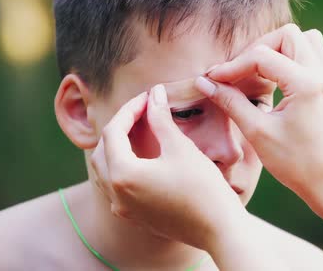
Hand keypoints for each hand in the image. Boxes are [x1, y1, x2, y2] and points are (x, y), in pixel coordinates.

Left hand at [89, 85, 246, 249]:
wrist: (219, 229)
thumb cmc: (203, 187)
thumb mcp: (180, 147)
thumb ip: (161, 118)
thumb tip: (154, 94)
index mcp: (123, 174)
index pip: (114, 132)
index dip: (130, 109)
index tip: (149, 97)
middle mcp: (115, 194)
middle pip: (103, 150)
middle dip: (120, 126)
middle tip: (143, 110)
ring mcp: (123, 208)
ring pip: (105, 170)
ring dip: (117, 147)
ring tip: (138, 130)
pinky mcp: (135, 216)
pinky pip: (115, 187)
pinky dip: (122, 167)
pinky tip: (139, 158)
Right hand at [195, 24, 322, 213]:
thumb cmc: (293, 163)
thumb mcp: (257, 132)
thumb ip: (231, 101)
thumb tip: (205, 82)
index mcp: (304, 83)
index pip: (261, 56)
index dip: (233, 66)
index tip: (213, 79)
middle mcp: (320, 74)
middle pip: (286, 35)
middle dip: (258, 48)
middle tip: (239, 71)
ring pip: (306, 39)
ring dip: (281, 48)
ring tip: (261, 70)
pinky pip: (319, 56)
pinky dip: (299, 57)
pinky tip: (284, 76)